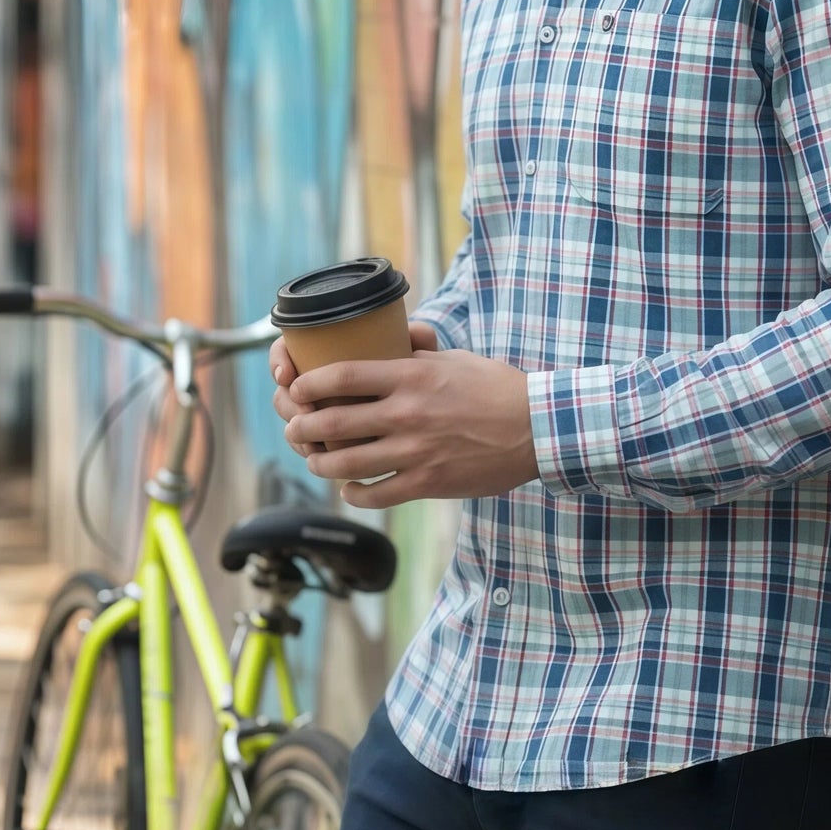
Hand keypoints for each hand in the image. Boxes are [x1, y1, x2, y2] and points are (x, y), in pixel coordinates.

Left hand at [277, 344, 539, 509]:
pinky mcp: (428, 483)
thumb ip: (416, 353)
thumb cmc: (495, 388)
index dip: (309, 383)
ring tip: (314, 459)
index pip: (343, 376)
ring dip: (321, 463)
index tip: (296, 387)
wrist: (535, 428)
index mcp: (411, 377)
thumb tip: (393, 335)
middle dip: (303, 426)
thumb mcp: (453, 359)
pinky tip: (349, 488)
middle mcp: (407, 413)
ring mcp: (416, 451)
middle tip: (294, 427)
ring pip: (347, 463)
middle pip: (334, 422)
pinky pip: (376, 494)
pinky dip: (354, 493)